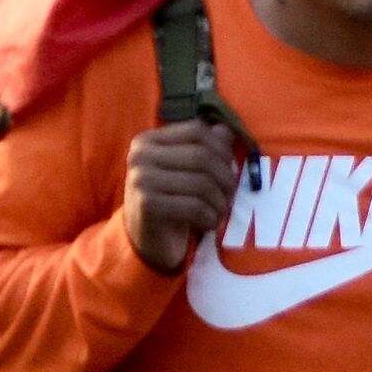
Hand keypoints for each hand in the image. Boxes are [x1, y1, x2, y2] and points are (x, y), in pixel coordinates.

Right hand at [119, 120, 242, 274]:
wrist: (146, 240)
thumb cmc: (170, 201)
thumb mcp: (185, 172)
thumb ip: (204, 149)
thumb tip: (225, 131)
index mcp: (149, 140)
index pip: (197, 130)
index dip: (222, 149)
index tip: (230, 169)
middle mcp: (140, 155)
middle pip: (202, 157)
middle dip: (226, 179)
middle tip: (230, 196)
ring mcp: (141, 179)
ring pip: (201, 183)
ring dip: (220, 202)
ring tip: (220, 212)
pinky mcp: (147, 204)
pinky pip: (194, 207)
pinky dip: (210, 218)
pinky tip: (208, 224)